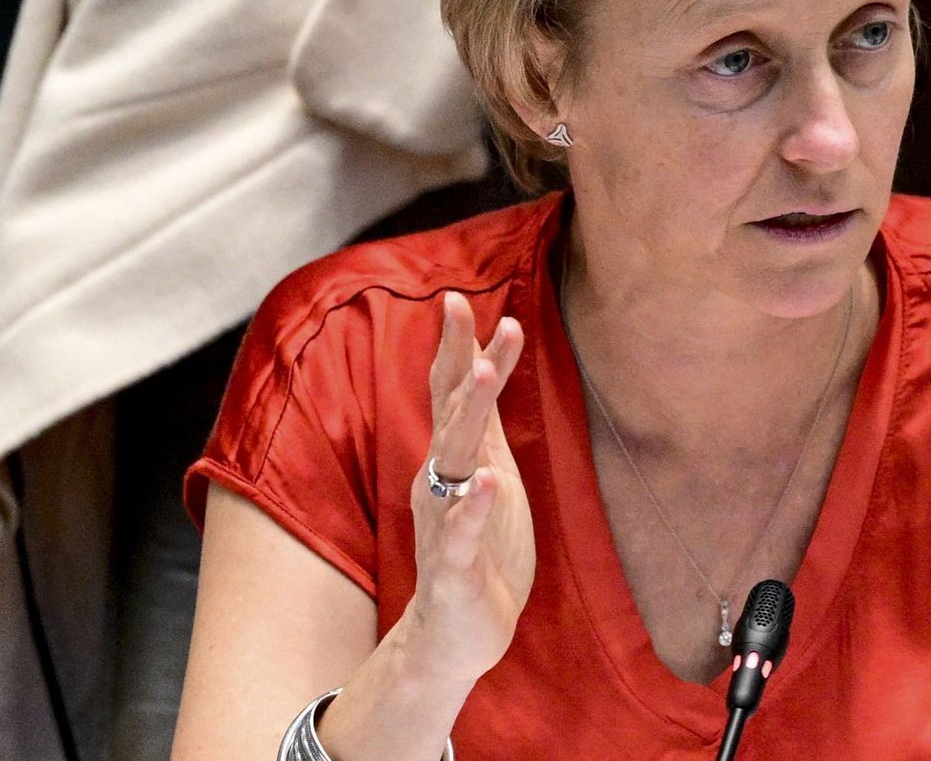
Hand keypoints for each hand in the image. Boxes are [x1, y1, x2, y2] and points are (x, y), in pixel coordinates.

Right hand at [401, 290, 533, 683]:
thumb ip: (483, 423)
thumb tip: (486, 360)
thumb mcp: (488, 473)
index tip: (461, 297)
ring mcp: (445, 522)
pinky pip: (461, 534)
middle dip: (460, 360)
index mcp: (453, 460)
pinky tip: (488, 483)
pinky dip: (473, 508)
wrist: (456, 634)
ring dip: (469, 415)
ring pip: (455, 461)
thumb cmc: (477, 547)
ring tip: (486, 373)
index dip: (458, 346)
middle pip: (450, 410)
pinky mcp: (454, 568)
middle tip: (466, 309)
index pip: (450, 392)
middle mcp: (442, 482)